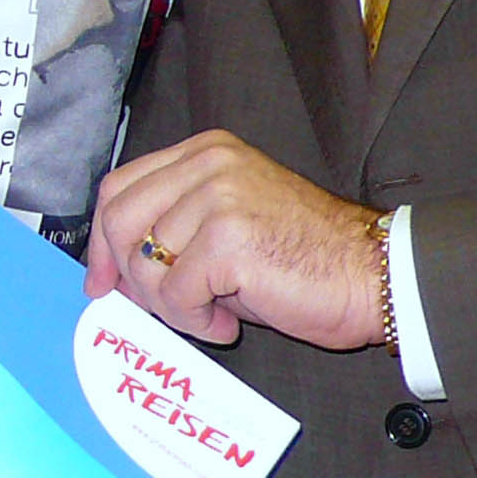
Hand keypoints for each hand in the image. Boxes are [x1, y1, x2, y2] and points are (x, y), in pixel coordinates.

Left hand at [87, 130, 383, 349]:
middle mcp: (208, 164)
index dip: (101, 240)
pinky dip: (194, 322)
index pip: (119, 187)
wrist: (375, 275)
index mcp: (205, 153)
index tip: (102, 281)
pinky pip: (175, 294)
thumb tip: (115, 272)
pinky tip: (228, 324)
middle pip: (120, 219)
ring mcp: (217, 197)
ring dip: (171, 307)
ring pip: (146, 263)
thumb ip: (176, 229)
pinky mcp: (228, 239)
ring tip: (211, 316)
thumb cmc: (307, 259)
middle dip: (125, 276)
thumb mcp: (230, 225)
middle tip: (157, 310)